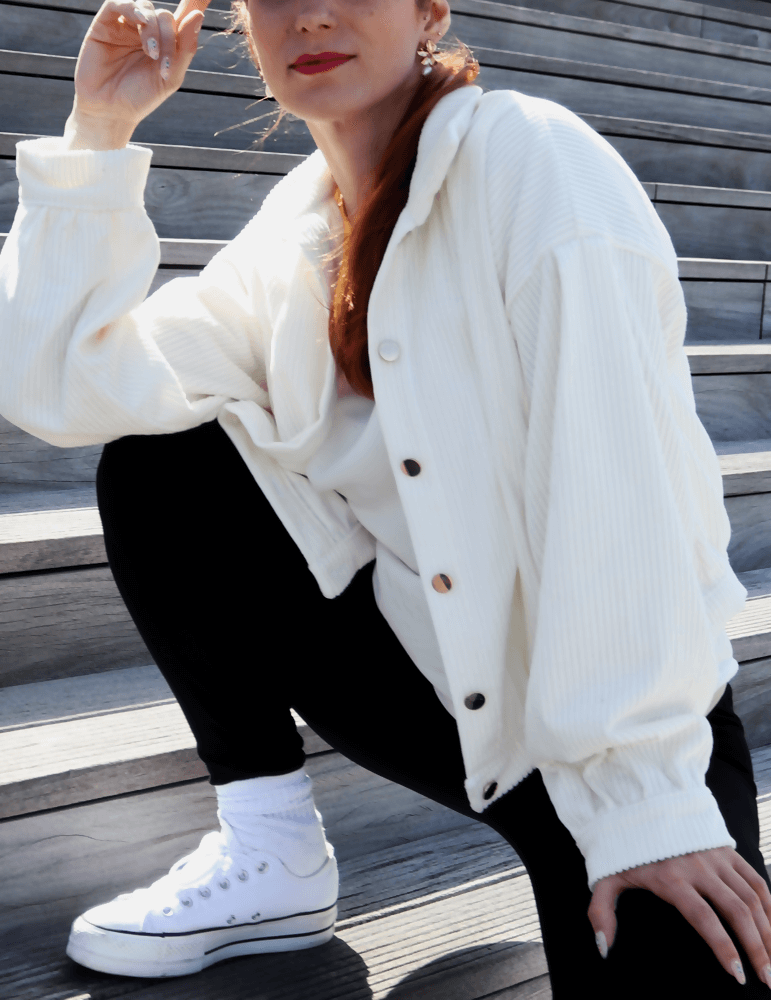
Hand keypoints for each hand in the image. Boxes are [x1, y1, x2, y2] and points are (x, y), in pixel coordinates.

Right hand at [69, 0, 210, 140]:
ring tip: (152, 54)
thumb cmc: (141, 97)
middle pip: (166, 17)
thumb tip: (198, 15)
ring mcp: (126, 25)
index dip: (195, 3)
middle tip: (163, 63)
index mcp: (166, 43)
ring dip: (153, 28)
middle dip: (169, 38)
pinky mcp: (105, 23)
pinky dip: (134, 8)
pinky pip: (119, 3)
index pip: (184, 16)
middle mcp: (147, 31)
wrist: (110, 112)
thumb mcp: (171, 77)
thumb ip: (186, 47)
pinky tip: (140, 21)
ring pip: (147, 8)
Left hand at [589, 846, 770, 985]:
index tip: (737, 976)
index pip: (704, 918)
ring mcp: (716, 857)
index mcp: (671, 879)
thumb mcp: (606, 876)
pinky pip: (756, 880)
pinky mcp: (727, 849)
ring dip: (769, 932)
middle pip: (737, 911)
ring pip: (753, 898)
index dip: (723, 948)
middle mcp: (699, 868)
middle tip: (768, 980)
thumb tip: (603, 948)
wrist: (639, 802)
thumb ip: (601, 912)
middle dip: (757, 949)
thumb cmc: (625, 848)